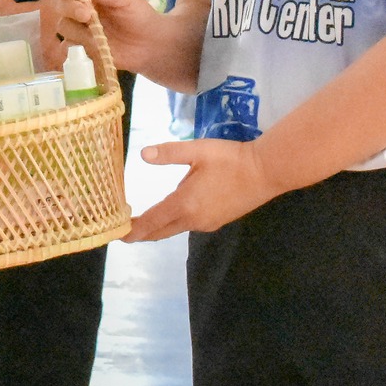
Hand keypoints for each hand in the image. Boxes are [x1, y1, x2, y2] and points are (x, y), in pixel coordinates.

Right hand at [45, 0, 160, 74]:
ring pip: (64, 26)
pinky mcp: (82, 49)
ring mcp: (79, 30)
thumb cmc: (139, 15)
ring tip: (98, 33)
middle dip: (69, 7)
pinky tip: (92, 46)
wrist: (150, 45)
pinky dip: (75, 47)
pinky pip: (68, 48)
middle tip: (87, 14)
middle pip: (58, 4)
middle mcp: (78, 9)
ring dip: (77, 29)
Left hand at [127, 137, 280, 239]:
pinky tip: (175, 210)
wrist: (266, 172)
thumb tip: (143, 154)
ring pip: (176, 228)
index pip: (152, 221)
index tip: (119, 235)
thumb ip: (170, 153)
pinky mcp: (218, 221)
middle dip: (143, 232)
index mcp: (185, 204)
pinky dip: (176, 222)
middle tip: (127, 231)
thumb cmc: (231, 159)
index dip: (135, 229)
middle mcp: (194, 220)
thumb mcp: (198, 150)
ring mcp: (208, 223)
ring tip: (145, 219)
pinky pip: (190, 225)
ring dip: (160, 226)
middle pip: (162, 231)